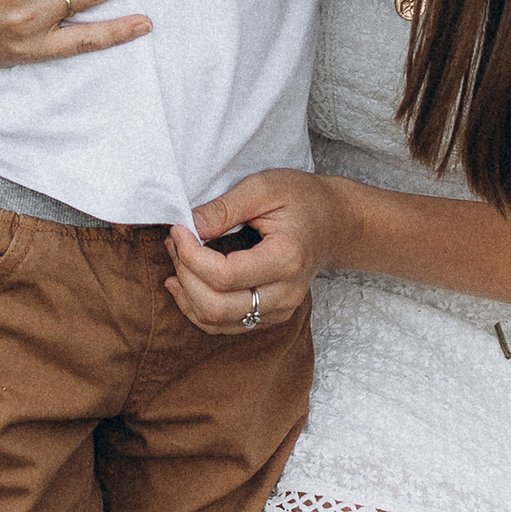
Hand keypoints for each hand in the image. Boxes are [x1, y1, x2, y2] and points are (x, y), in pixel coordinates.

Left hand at [163, 169, 350, 332]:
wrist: (336, 223)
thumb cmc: (302, 199)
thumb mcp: (264, 187)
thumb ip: (225, 207)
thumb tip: (188, 226)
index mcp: (287, 259)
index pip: (224, 275)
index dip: (190, 255)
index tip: (178, 228)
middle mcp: (285, 293)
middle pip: (216, 306)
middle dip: (184, 274)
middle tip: (174, 242)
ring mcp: (279, 310)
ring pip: (215, 321)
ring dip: (186, 292)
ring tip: (177, 257)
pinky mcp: (269, 316)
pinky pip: (223, 324)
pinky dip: (196, 306)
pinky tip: (184, 281)